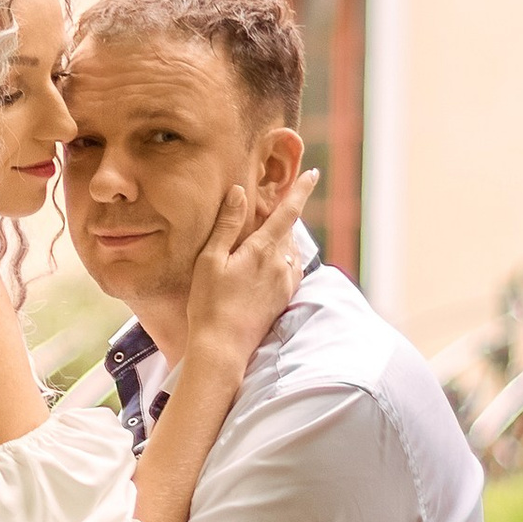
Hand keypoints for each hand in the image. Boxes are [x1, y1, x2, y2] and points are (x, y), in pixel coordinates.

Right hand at [182, 167, 316, 378]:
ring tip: (266, 234)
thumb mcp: (210, 259)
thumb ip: (227, 224)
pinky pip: (291, 268)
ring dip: (282, 237)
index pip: (288, 212)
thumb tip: (240, 192)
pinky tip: (272, 261)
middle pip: (288, 230)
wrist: (223, 348)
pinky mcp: (284, 298)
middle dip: (283, 215)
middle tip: (271, 205)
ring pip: (290, 249)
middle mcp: (281, 264)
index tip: (312, 173)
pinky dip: (284, 257)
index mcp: (263, 250)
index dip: (300, 191)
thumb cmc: (209, 303)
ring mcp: (285, 283)